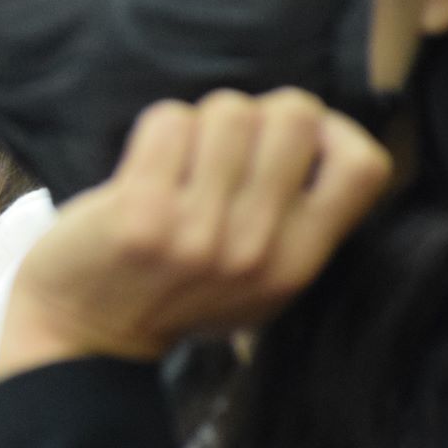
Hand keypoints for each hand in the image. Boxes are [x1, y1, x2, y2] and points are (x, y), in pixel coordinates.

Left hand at [0, 88, 391, 374]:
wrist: (83, 336)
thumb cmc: (171, 292)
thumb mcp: (257, 283)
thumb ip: (297, 222)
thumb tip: (322, 131)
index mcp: (296, 265)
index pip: (364, 165)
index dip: (333, 131)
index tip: (292, 145)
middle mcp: (255, 251)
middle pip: (295, 117)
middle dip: (257, 113)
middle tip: (222, 148)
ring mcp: (198, 234)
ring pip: (229, 111)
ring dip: (201, 121)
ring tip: (179, 160)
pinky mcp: (140, 215)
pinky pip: (169, 120)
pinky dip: (155, 129)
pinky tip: (144, 166)